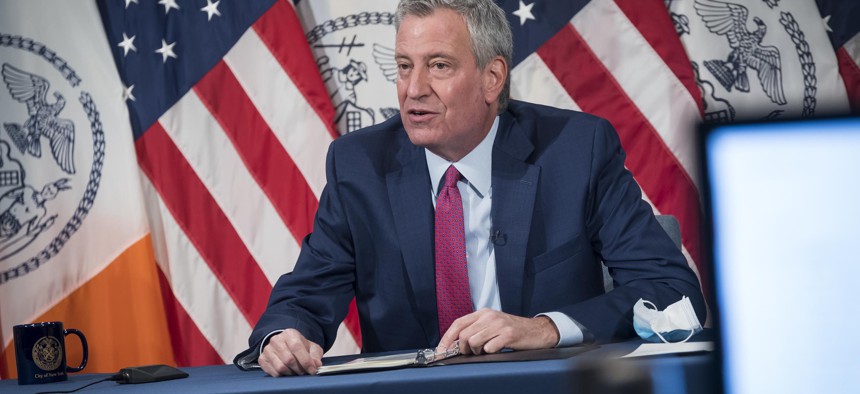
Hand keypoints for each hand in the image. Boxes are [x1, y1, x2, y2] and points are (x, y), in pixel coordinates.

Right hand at [258, 329, 322, 375]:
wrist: (285, 346)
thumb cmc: (299, 347)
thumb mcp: (311, 348)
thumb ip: (315, 355)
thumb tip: (316, 364)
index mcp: (290, 333)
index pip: (296, 347)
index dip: (306, 361)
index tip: (312, 370)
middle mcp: (276, 340)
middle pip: (288, 359)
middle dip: (299, 369)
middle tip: (304, 372)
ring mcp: (267, 349)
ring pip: (280, 367)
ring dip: (291, 373)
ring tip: (296, 372)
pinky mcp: (262, 359)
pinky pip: (273, 372)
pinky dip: (282, 375)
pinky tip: (287, 372)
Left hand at [439, 308, 559, 354]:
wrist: (537, 330)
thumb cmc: (512, 330)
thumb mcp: (492, 324)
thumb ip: (475, 329)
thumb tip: (455, 344)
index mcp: (483, 313)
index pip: (458, 323)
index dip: (447, 338)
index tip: (441, 350)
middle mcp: (489, 316)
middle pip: (464, 335)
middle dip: (464, 348)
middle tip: (472, 352)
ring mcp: (499, 325)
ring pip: (474, 342)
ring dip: (478, 351)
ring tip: (487, 350)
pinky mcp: (508, 334)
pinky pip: (489, 348)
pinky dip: (490, 352)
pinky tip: (498, 348)